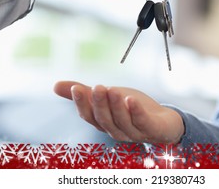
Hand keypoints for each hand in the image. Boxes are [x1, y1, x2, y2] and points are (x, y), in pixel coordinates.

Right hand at [54, 81, 183, 143]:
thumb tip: (55, 86)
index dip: (82, 103)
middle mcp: (116, 130)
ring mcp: (134, 132)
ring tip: (111, 89)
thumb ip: (85, 93)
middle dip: (99, 103)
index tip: (75, 88)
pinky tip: (131, 99)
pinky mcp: (152, 129)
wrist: (163, 121)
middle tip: (97, 87)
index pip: (89, 116)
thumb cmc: (131, 110)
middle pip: (104, 119)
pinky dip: (136, 112)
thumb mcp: (107, 97)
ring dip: (115, 106)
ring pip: (121, 121)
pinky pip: (142, 122)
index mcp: (104, 123)